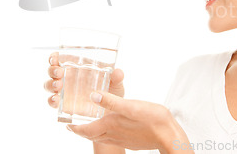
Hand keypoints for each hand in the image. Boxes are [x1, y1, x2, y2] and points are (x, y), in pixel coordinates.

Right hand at [44, 52, 124, 109]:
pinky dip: (51, 100)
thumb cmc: (112, 91)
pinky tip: (56, 100)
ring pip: (49, 85)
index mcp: (78, 67)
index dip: (54, 57)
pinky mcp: (64, 104)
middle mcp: (68, 77)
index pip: (61, 58)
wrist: (112, 112)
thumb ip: (117, 77)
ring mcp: (64, 91)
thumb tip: (118, 72)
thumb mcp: (116, 83)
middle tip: (59, 73)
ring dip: (50, 84)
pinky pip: (53, 101)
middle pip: (52, 70)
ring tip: (58, 86)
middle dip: (52, 70)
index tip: (55, 58)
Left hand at [67, 91, 192, 153]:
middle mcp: (114, 135)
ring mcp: (123, 140)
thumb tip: (92, 96)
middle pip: (93, 136)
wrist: (169, 135)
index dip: (76, 129)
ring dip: (93, 133)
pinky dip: (105, 134)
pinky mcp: (131, 141)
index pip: (87, 130)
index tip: (67, 125)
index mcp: (111, 125)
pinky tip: (112, 128)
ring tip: (89, 126)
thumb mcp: (131, 106)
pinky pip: (113, 139)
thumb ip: (111, 101)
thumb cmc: (152, 119)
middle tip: (74, 126)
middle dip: (82, 131)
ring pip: (102, 138)